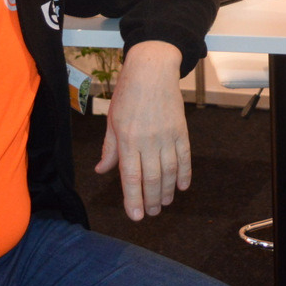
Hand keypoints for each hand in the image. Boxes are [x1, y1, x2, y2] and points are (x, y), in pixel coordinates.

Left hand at [94, 40, 189, 220]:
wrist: (152, 69)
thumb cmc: (128, 93)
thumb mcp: (112, 120)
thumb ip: (109, 149)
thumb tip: (101, 170)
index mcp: (127, 139)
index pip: (130, 176)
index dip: (133, 199)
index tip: (135, 216)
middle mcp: (147, 140)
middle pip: (152, 178)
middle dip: (151, 200)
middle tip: (150, 213)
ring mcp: (166, 135)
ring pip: (169, 171)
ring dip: (167, 191)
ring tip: (163, 203)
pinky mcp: (181, 130)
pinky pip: (185, 157)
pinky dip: (184, 174)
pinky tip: (181, 187)